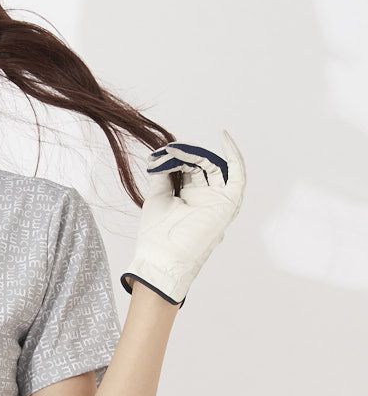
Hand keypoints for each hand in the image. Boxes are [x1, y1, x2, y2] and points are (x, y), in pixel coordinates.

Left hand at [120, 129, 246, 307]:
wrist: (162, 258)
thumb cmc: (157, 234)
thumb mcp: (157, 197)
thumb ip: (162, 174)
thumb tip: (161, 154)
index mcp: (188, 197)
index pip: (190, 168)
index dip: (179, 157)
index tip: (164, 152)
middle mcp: (205, 198)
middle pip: (203, 166)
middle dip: (187, 155)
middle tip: (171, 151)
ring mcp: (218, 201)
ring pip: (216, 168)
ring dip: (200, 156)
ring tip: (180, 151)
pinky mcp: (228, 204)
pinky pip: (238, 176)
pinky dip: (234, 156)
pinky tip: (224, 137)